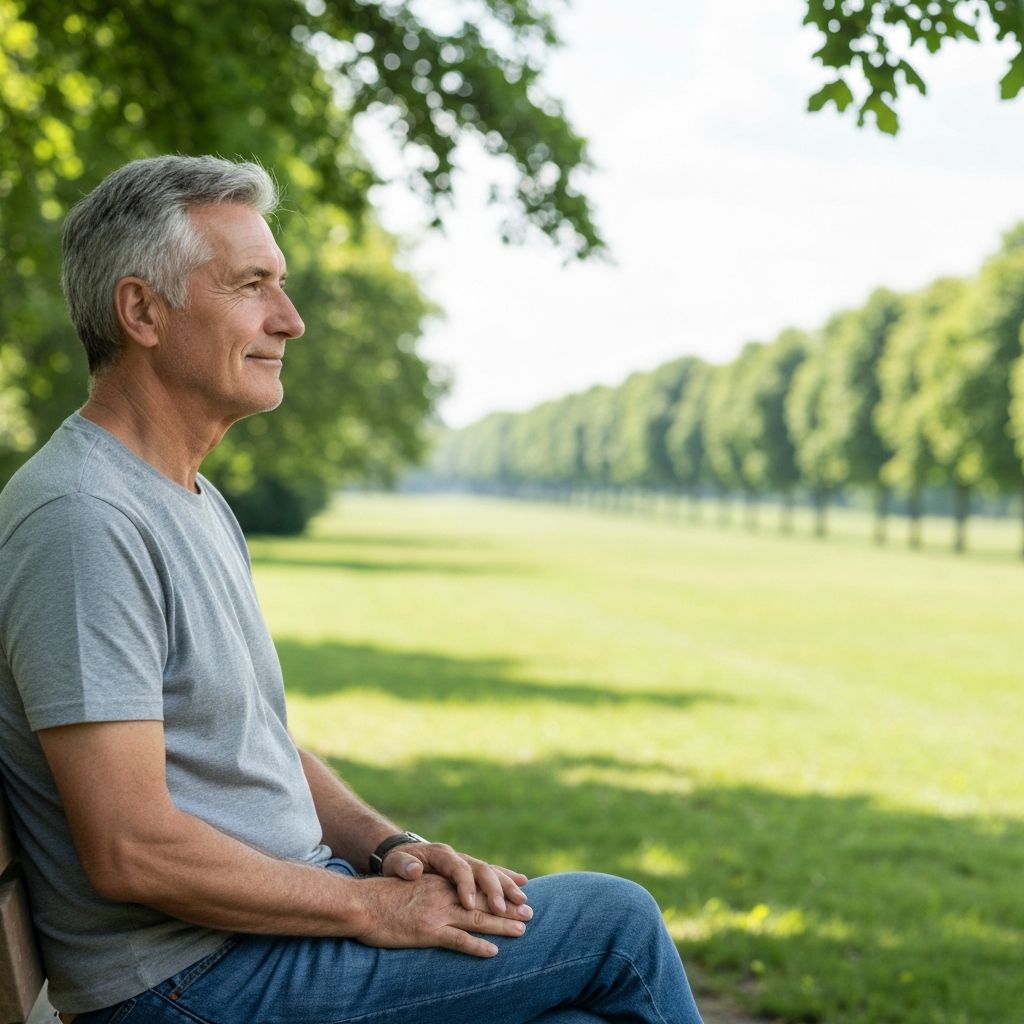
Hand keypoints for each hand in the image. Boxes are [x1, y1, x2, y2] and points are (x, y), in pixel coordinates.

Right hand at [354, 873, 530, 957]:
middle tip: (531, 912)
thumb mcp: (414, 885)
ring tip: (522, 930)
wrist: (361, 903)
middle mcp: (444, 892)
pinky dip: (477, 946)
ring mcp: (437, 912)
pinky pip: (458, 939)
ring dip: (502, 925)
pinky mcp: (427, 930)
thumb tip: (452, 893)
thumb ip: (434, 887)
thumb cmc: (385, 896)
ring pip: (477, 918)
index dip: (500, 887)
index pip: (478, 881)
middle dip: (509, 906)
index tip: (520, 892)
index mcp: (441, 879)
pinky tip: (492, 952)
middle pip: (483, 899)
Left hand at [382, 842, 529, 914]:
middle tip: (502, 910)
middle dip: (494, 889)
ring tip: (522, 902)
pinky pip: (492, 873)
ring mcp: (466, 862)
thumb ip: (404, 866)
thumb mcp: (395, 863)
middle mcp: (458, 856)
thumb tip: (414, 869)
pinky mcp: (470, 871)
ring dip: (507, 886)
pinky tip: (523, 885)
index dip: (465, 886)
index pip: (458, 868)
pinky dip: (507, 878)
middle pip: (481, 869)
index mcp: (440, 854)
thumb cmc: (397, 863)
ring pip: (491, 872)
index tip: (468, 905)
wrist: (403, 854)